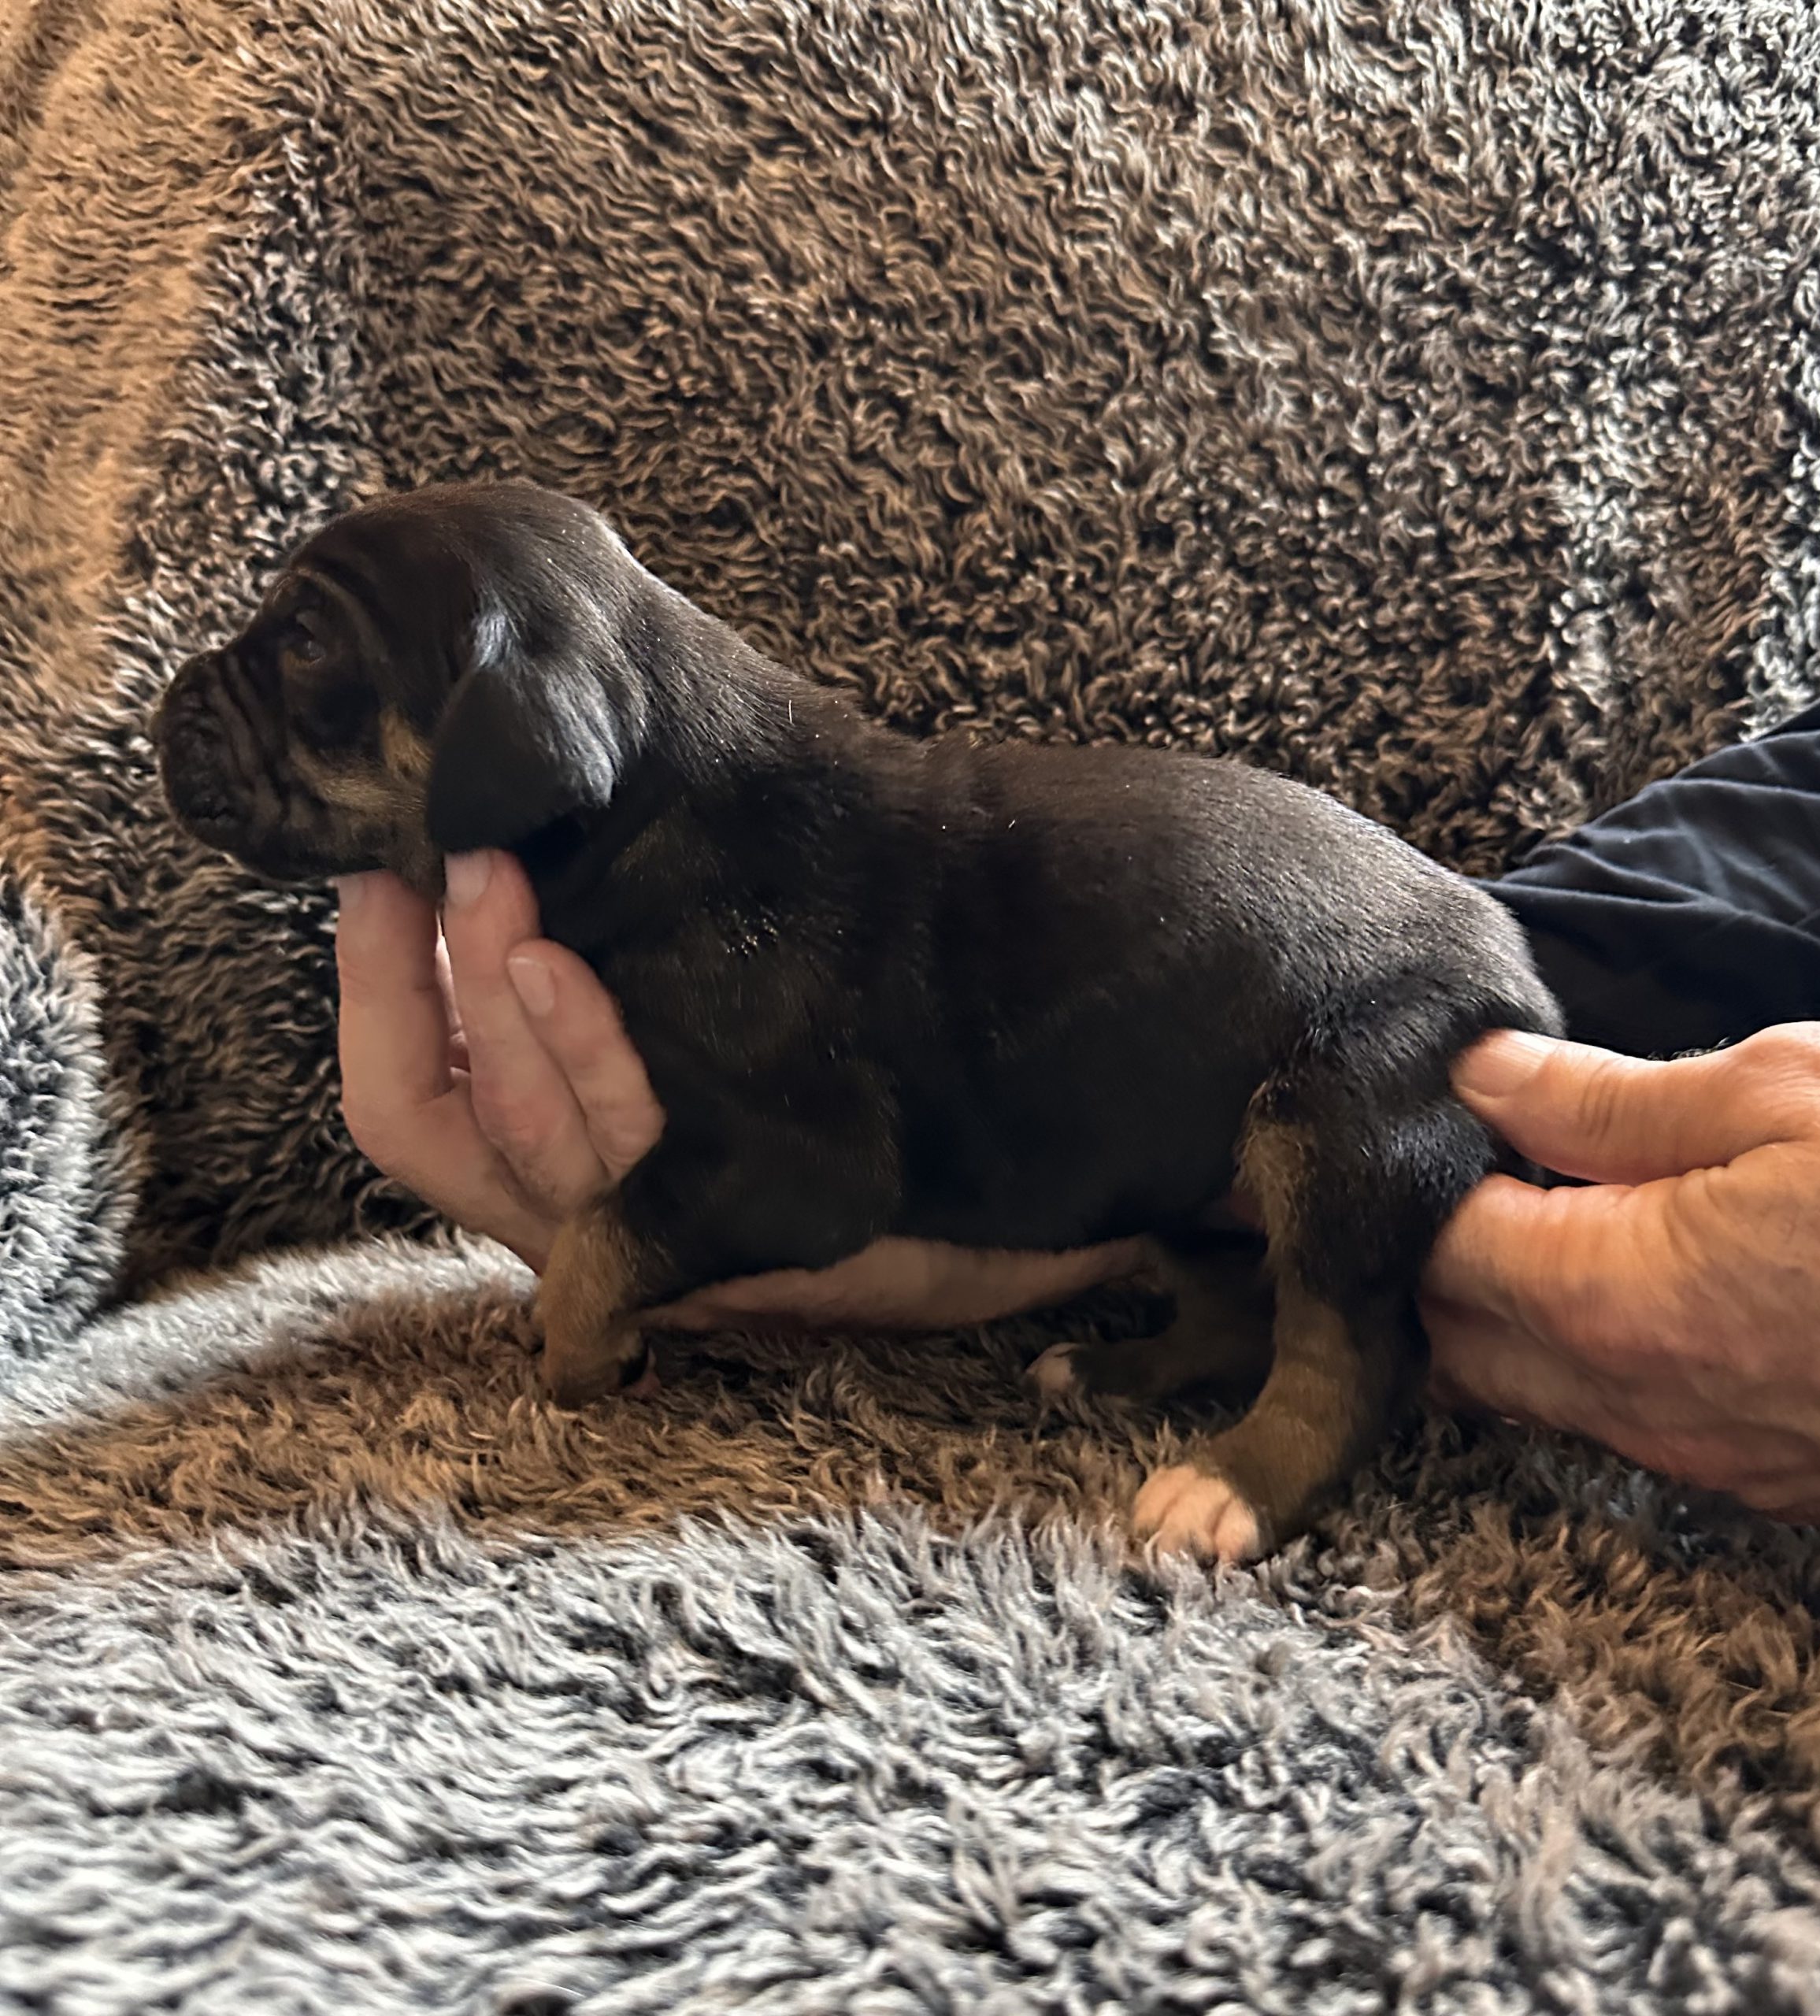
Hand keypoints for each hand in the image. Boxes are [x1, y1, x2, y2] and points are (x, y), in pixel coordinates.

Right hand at [334, 851, 1141, 1324]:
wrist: (1010, 1155)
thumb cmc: (841, 1071)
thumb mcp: (697, 1002)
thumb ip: (611, 948)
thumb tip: (524, 830)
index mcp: (551, 1156)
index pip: (407, 1099)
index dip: (370, 988)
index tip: (369, 869)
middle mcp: (581, 1211)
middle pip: (437, 1128)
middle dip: (431, 984)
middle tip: (453, 855)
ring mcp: (656, 1231)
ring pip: (528, 1144)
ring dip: (500, 1008)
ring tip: (504, 886)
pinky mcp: (735, 1235)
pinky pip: (628, 1166)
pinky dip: (588, 1056)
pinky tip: (570, 967)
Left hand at [1420, 1022, 1819, 1528]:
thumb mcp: (1787, 1091)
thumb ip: (1605, 1097)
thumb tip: (1482, 1079)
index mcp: (1614, 1297)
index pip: (1432, 1257)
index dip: (1416, 1186)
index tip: (1436, 1127)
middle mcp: (1635, 1400)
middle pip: (1456, 1344)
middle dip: (1437, 1263)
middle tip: (1476, 1172)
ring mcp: (1701, 1457)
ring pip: (1532, 1394)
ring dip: (1509, 1314)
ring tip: (1550, 1215)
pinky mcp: (1765, 1482)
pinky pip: (1622, 1424)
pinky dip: (1591, 1359)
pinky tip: (1639, 1282)